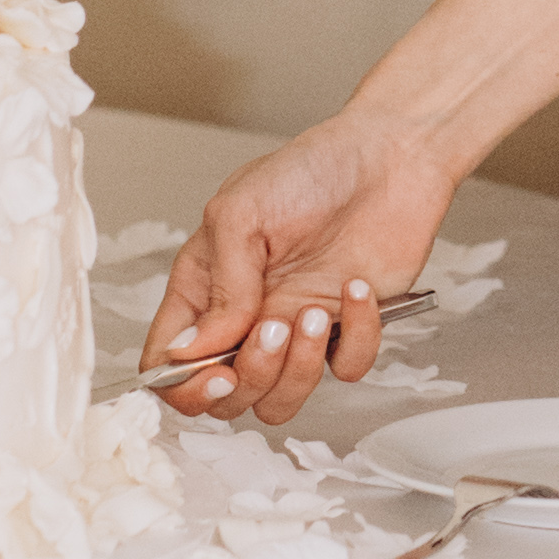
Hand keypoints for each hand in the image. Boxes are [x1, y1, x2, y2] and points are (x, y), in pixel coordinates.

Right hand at [138, 105, 468, 425]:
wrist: (387, 157)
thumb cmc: (309, 171)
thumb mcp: (240, 213)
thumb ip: (219, 286)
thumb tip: (194, 351)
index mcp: (206, 289)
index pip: (171, 363)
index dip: (185, 386)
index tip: (216, 373)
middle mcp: (247, 317)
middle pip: (226, 395)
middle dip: (249, 376)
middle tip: (272, 329)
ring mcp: (297, 329)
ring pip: (280, 400)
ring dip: (298, 370)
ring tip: (313, 314)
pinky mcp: (348, 329)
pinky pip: (347, 369)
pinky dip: (356, 337)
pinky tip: (356, 290)